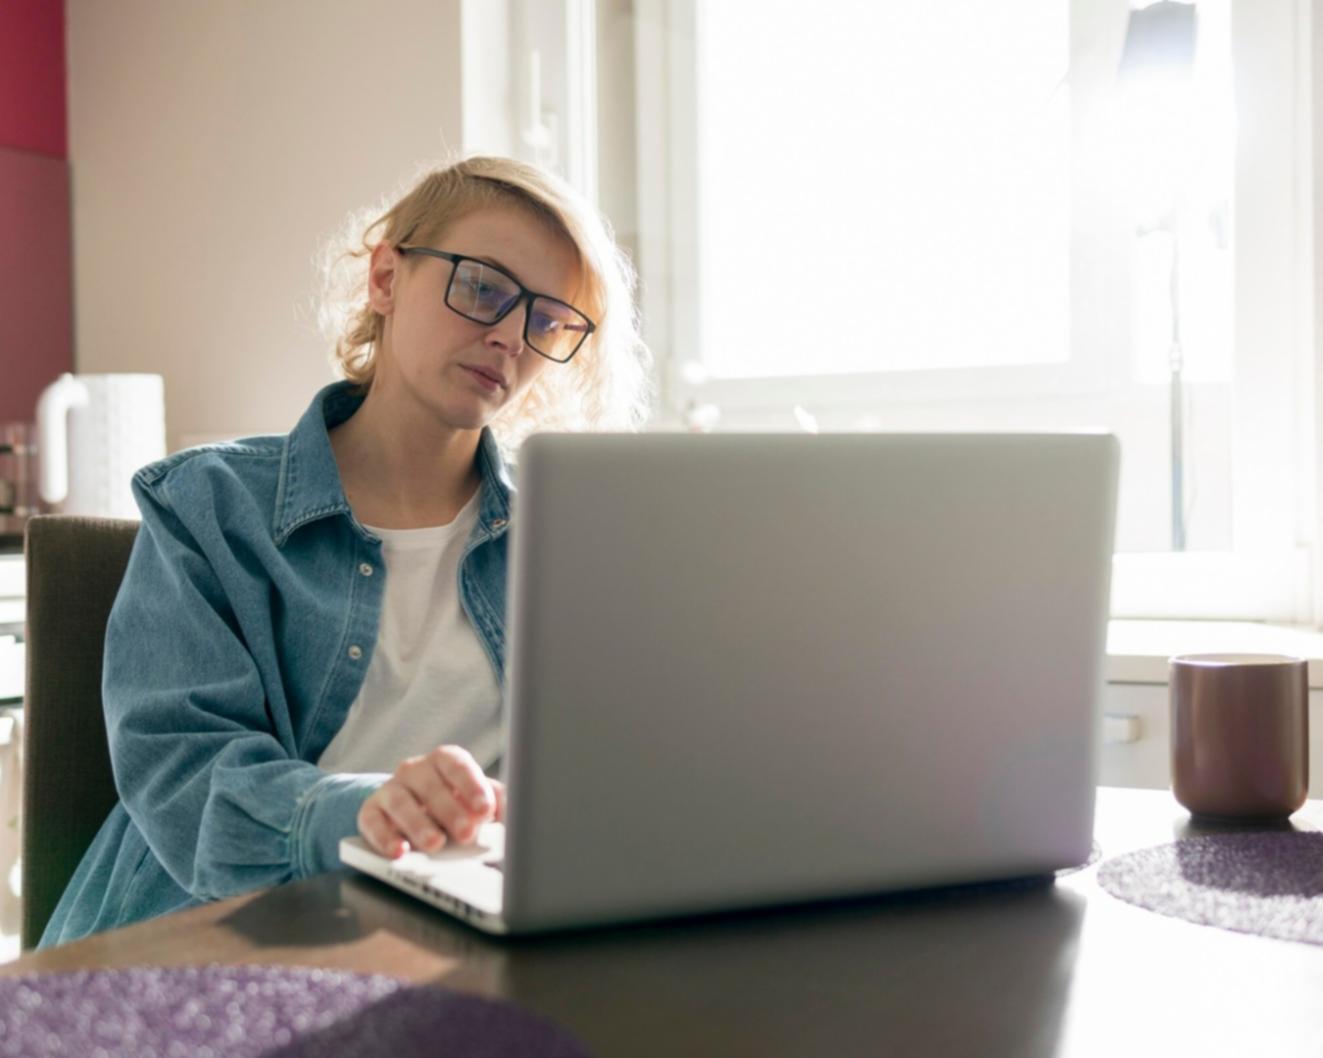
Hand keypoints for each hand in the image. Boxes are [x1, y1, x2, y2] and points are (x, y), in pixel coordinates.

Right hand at [357, 745, 505, 858]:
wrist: (413, 810)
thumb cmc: (453, 803)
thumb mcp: (477, 799)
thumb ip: (496, 804)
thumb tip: (516, 817)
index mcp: (445, 761)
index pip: (457, 765)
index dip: (472, 786)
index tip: (485, 810)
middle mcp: (416, 770)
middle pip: (431, 785)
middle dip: (450, 811)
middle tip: (467, 833)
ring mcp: (391, 789)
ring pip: (401, 802)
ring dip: (419, 824)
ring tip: (435, 844)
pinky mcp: (371, 812)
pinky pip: (374, 822)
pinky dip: (385, 837)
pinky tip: (399, 851)